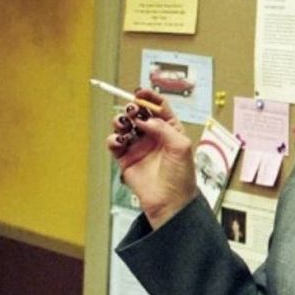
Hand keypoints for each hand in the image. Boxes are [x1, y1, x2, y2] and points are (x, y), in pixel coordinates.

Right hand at [106, 89, 197, 228]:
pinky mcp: (126, 159)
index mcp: (170, 130)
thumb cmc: (181, 176)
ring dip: (120, 121)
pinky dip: (113, 138)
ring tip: (123, 124)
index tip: (140, 92)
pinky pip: (115, 143)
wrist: (170, 202)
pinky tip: (118, 140)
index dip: (150, 98)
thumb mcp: (181, 147)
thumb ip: (164, 128)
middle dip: (133, 108)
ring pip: (124, 126)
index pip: (159, 108)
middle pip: (139, 114)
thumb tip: (146, 118)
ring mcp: (139, 147)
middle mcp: (153, 136)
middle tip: (131, 111)